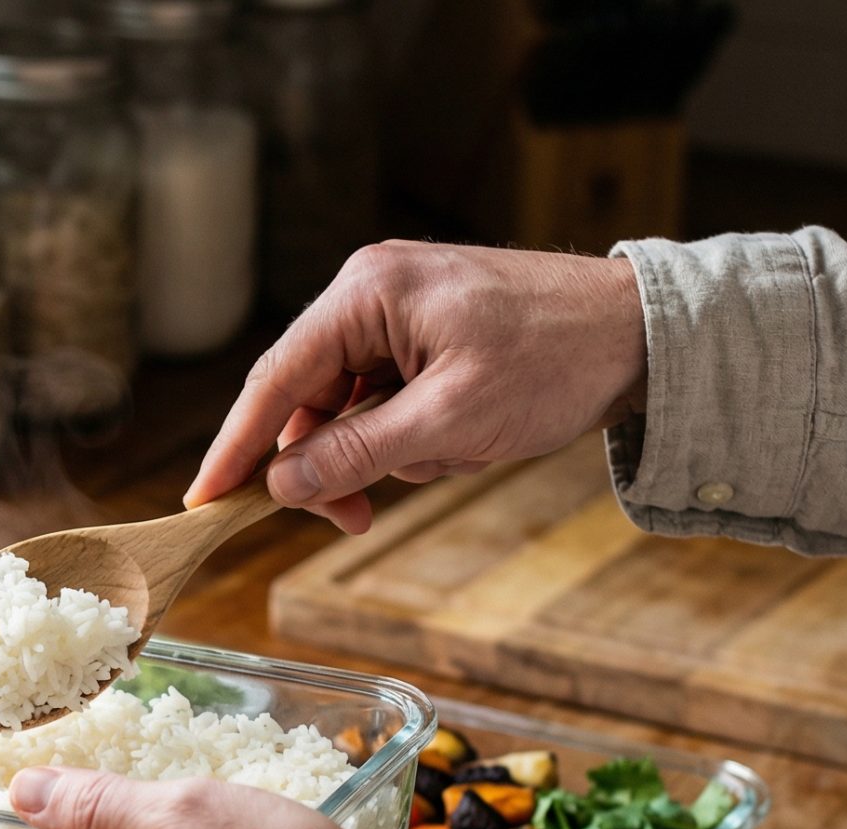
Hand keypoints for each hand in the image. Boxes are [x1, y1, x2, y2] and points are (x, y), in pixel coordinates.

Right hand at [188, 242, 647, 532]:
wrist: (641, 336)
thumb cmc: (555, 359)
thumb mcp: (451, 419)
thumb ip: (359, 452)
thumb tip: (282, 483)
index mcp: (367, 292)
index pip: (275, 378)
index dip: (235, 445)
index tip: (205, 500)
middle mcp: (371, 296)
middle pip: (307, 401)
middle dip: (334, 465)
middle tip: (357, 518)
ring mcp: (398, 318)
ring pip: (349, 414)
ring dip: (388, 455)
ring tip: (453, 456)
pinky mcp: (425, 344)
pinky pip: (388, 408)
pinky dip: (416, 442)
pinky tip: (464, 443)